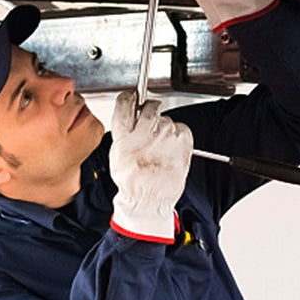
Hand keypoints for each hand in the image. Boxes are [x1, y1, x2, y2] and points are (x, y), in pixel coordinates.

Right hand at [108, 91, 191, 241]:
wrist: (148, 201)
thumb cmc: (133, 182)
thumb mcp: (117, 153)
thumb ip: (124, 132)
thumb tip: (133, 115)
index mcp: (124, 134)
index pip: (126, 103)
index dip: (131, 98)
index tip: (134, 98)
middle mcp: (144, 131)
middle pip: (149, 108)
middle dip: (150, 114)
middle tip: (152, 130)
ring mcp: (164, 135)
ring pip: (166, 120)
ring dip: (164, 129)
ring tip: (161, 150)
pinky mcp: (182, 140)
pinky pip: (181, 128)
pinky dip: (178, 136)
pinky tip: (171, 151)